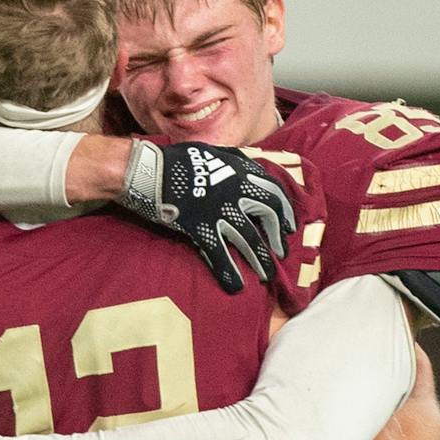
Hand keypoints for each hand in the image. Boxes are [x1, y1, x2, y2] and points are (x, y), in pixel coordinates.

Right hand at [119, 139, 295, 293]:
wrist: (150, 170)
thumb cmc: (179, 161)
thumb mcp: (214, 153)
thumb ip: (234, 162)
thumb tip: (249, 168)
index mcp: (239, 170)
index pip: (273, 190)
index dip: (285, 211)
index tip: (289, 226)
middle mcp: (234, 189)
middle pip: (267, 215)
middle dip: (277, 237)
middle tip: (280, 254)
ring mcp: (219, 210)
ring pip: (248, 238)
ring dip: (259, 259)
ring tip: (266, 275)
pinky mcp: (201, 227)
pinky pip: (219, 253)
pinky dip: (228, 271)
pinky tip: (236, 286)